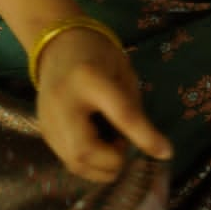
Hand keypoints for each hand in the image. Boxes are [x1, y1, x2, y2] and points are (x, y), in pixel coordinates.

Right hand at [34, 25, 172, 183]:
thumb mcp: (122, 71)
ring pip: (75, 163)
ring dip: (101, 165)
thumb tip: (146, 145)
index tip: (166, 152)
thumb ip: (132, 107)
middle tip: (122, 142)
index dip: (145, 137)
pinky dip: (89, 162)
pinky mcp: (44, 132)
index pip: (121, 114)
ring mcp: (48, 119)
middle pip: (85, 151)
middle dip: (113, 160)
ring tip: (109, 140)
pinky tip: (95, 141)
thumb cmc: (97, 54)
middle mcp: (63, 102)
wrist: (57, 45)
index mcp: (89, 77)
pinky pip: (69, 160)